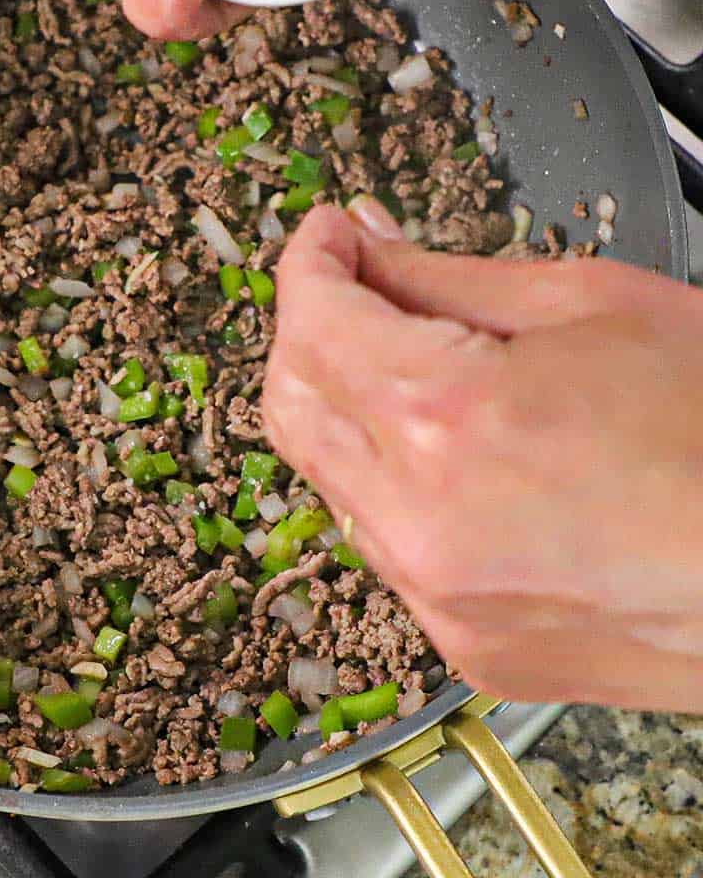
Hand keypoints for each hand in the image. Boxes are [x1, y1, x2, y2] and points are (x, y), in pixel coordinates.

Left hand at [262, 197, 702, 712]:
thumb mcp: (590, 307)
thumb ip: (444, 279)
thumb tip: (368, 251)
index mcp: (447, 424)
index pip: (313, 324)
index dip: (310, 263)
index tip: (329, 236)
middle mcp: (421, 526)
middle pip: (292, 404)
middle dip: (308, 330)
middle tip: (352, 287)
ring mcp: (441, 601)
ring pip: (329, 479)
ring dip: (345, 407)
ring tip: (408, 362)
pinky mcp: (469, 646)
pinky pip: (385, 545)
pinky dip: (391, 484)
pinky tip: (450, 452)